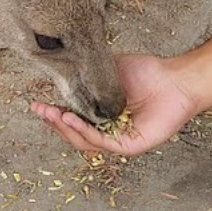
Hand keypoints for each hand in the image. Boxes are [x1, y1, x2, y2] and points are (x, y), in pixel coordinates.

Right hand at [30, 52, 196, 155]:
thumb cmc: (149, 72)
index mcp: (103, 115)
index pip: (74, 119)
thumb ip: (90, 71)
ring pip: (85, 141)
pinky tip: (72, 120)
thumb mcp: (111, 68)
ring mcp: (119, 139)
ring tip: (53, 114)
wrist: (175, 78)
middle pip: (75, 133)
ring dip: (66, 128)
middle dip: (54, 122)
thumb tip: (66, 65)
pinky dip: (85, 132)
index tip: (35, 104)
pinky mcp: (130, 146)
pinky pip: (103, 142)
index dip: (54, 114)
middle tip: (39, 110)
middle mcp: (109, 129)